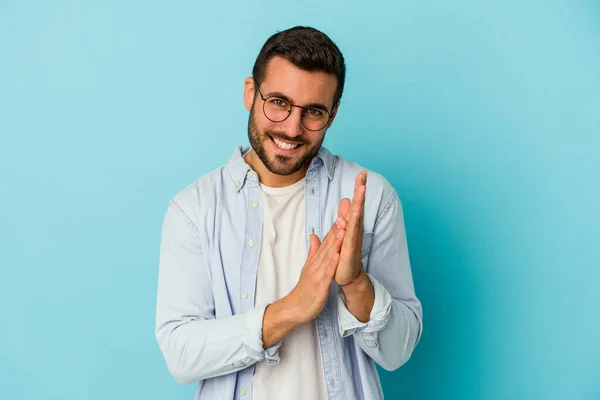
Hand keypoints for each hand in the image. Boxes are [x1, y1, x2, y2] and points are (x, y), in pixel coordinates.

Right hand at [285, 217, 346, 323]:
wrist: (295, 307)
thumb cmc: (304, 289)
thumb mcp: (308, 267)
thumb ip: (313, 251)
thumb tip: (314, 235)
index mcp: (315, 260)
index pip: (325, 241)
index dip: (334, 228)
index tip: (343, 215)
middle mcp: (316, 264)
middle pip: (327, 245)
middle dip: (336, 230)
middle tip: (345, 215)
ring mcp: (317, 274)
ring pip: (327, 256)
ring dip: (335, 243)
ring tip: (343, 230)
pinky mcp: (319, 286)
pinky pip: (327, 274)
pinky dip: (332, 264)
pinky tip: (337, 255)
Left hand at [334, 170, 366, 285]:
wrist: (347, 276)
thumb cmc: (345, 253)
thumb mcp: (342, 232)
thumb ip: (344, 216)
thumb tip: (346, 200)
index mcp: (352, 225)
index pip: (355, 204)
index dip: (358, 189)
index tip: (361, 173)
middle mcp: (355, 230)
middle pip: (358, 207)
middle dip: (360, 191)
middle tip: (363, 175)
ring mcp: (353, 240)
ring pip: (356, 220)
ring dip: (358, 205)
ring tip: (360, 191)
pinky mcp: (349, 251)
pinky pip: (350, 237)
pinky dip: (350, 228)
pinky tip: (351, 218)